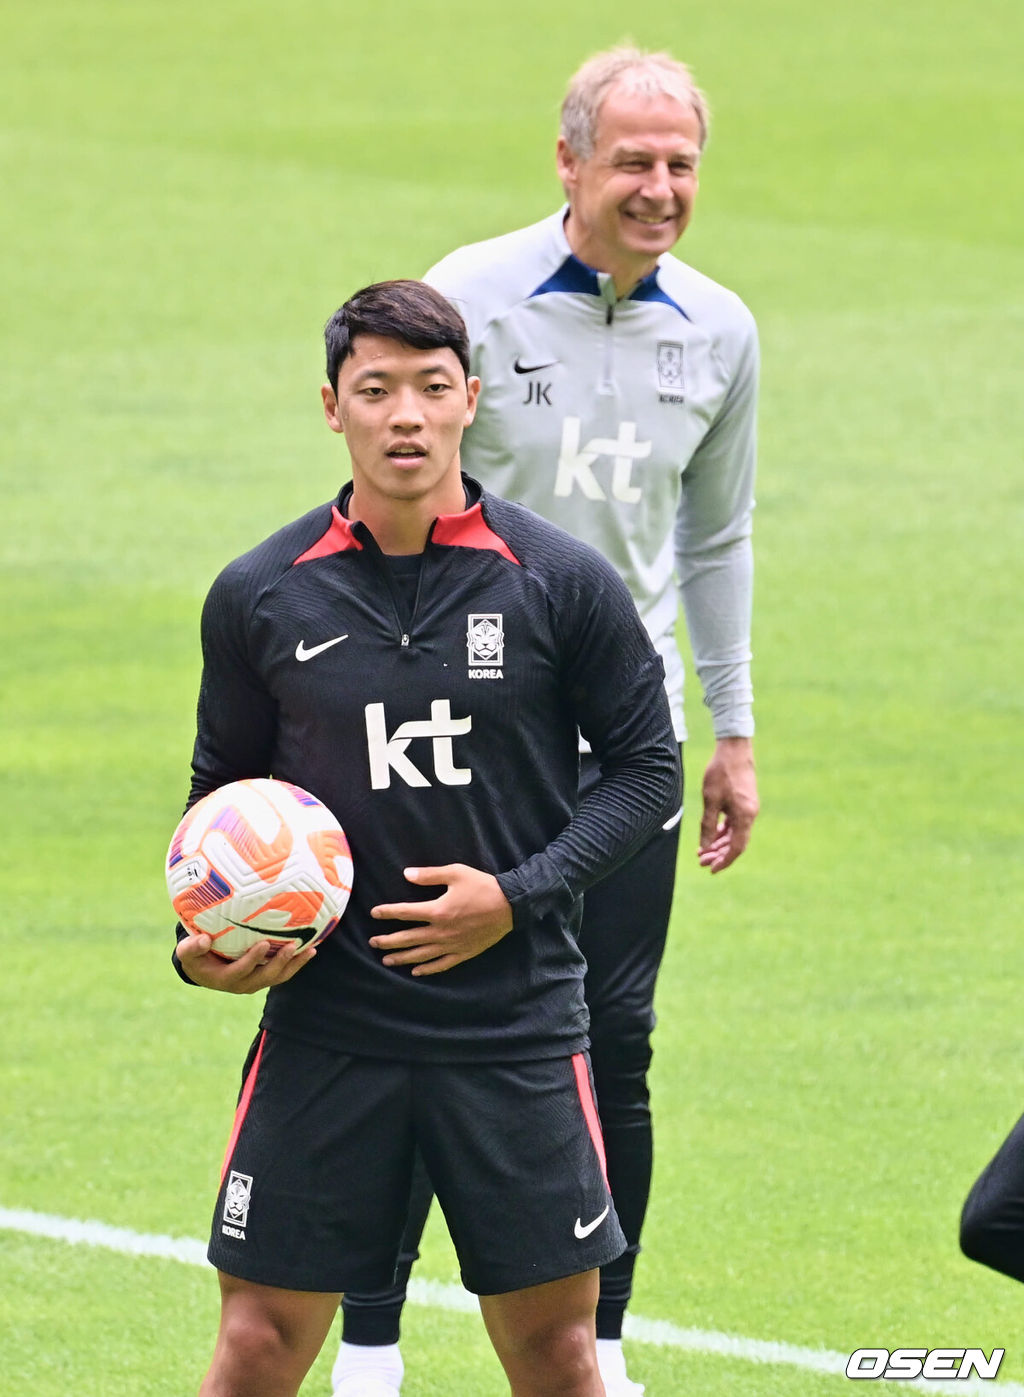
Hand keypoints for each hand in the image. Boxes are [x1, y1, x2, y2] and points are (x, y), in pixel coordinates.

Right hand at [174, 932, 316, 992]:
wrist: (203, 970)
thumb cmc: (195, 957)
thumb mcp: (187, 953)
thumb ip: (192, 947)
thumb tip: (204, 939)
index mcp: (224, 979)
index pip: (241, 971)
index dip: (252, 960)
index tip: (264, 944)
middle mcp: (243, 984)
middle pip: (265, 977)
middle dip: (279, 963)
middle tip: (292, 946)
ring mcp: (256, 982)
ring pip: (278, 977)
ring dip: (294, 965)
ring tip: (311, 951)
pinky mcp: (264, 976)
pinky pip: (283, 972)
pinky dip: (296, 963)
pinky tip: (311, 949)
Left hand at [369, 865, 513, 976]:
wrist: (510, 905)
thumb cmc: (482, 886)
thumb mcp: (456, 873)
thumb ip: (429, 875)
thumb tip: (406, 874)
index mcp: (438, 910)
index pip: (405, 912)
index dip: (387, 912)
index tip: (374, 913)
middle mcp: (441, 931)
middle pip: (408, 938)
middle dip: (388, 940)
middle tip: (373, 943)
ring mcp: (452, 944)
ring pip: (421, 954)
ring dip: (402, 957)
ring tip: (386, 960)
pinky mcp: (463, 952)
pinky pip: (442, 964)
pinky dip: (427, 969)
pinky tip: (416, 972)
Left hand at [698, 737, 758, 873]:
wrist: (734, 749)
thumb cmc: (721, 773)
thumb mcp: (710, 800)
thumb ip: (708, 825)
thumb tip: (705, 847)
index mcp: (745, 816)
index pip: (736, 848)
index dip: (724, 861)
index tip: (711, 869)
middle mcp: (750, 814)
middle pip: (736, 843)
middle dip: (718, 854)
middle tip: (701, 861)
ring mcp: (749, 808)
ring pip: (735, 833)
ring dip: (720, 843)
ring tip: (702, 850)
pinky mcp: (745, 802)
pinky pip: (735, 823)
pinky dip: (724, 830)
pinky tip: (712, 834)